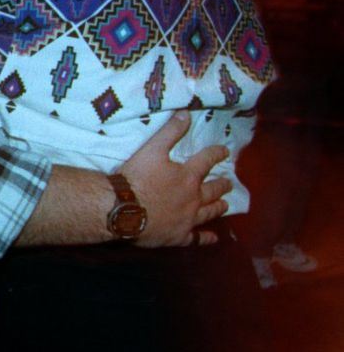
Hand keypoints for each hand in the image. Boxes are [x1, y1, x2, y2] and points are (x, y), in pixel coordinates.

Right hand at [118, 113, 230, 247]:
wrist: (123, 209)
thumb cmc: (136, 178)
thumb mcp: (152, 149)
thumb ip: (170, 132)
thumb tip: (186, 114)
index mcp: (188, 176)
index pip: (207, 161)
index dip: (217, 154)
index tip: (225, 151)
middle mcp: (194, 198)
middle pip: (212, 190)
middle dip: (222, 185)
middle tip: (228, 183)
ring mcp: (188, 218)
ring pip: (209, 212)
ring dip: (218, 207)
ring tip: (226, 205)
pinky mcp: (179, 235)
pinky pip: (197, 238)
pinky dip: (206, 237)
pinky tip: (214, 238)